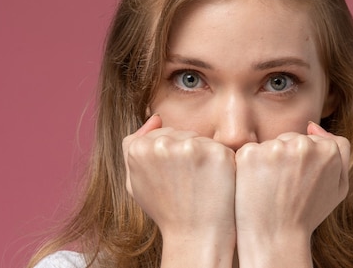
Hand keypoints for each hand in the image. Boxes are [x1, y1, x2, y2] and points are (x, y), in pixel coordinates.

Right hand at [122, 115, 236, 267]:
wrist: (195, 235)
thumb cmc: (166, 209)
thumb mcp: (135, 181)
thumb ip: (133, 146)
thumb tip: (155, 117)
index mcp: (138, 149)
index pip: (160, 134)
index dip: (169, 156)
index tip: (173, 178)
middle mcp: (162, 144)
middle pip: (181, 133)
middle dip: (186, 152)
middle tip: (188, 182)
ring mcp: (191, 147)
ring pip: (200, 138)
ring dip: (203, 155)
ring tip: (200, 182)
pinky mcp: (217, 153)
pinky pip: (218, 146)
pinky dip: (220, 161)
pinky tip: (215, 181)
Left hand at [234, 121, 349, 267]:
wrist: (276, 237)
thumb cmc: (308, 213)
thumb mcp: (338, 187)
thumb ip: (340, 151)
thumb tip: (313, 125)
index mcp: (327, 149)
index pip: (313, 139)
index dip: (306, 161)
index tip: (300, 181)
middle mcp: (302, 144)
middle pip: (291, 138)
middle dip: (287, 157)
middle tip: (284, 186)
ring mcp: (274, 147)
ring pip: (271, 144)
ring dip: (269, 160)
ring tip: (271, 187)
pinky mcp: (249, 154)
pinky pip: (252, 150)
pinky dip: (251, 165)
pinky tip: (256, 185)